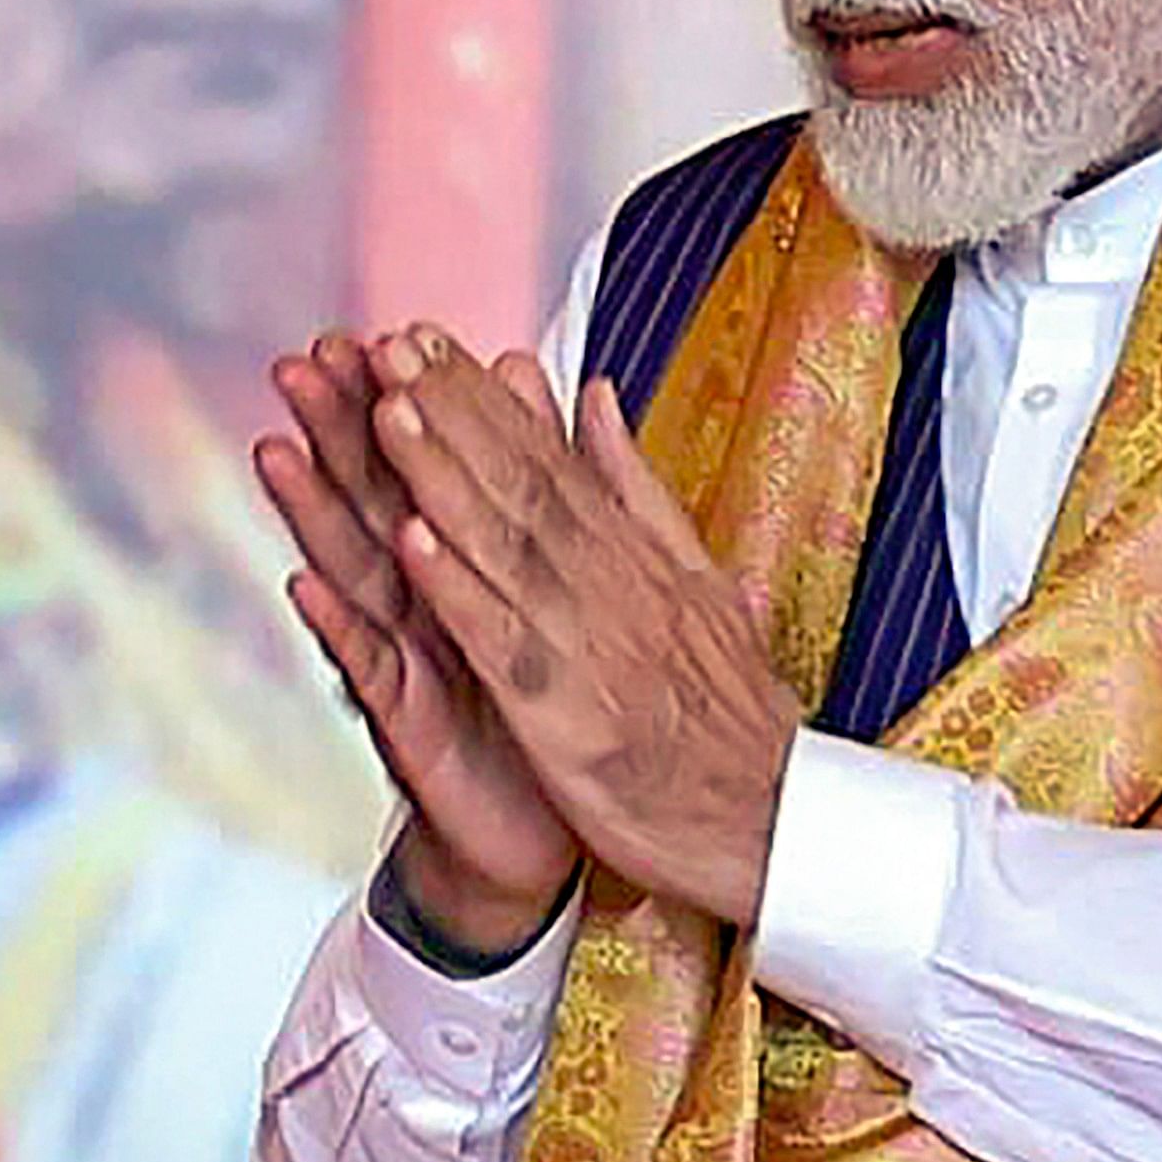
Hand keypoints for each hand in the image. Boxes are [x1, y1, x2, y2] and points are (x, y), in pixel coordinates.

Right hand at [258, 329, 578, 957]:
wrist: (535, 831)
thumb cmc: (529, 707)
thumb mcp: (536, 600)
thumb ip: (523, 506)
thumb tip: (525, 413)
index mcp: (458, 567)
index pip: (422, 471)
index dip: (397, 404)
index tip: (372, 332)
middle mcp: (418, 605)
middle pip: (373, 504)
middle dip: (335, 435)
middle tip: (297, 363)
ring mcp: (404, 663)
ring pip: (355, 574)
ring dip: (313, 514)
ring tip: (277, 450)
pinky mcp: (405, 727)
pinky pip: (369, 672)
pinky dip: (339, 628)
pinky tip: (306, 583)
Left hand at [371, 331, 801, 926]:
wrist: (772, 821)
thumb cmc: (724, 711)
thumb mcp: (696, 578)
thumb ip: (635, 488)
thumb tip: (597, 396)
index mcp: (632, 553)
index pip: (544, 457)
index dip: (478, 397)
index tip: (422, 340)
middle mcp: (608, 585)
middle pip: (518, 484)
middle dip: (449, 412)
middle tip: (389, 347)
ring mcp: (585, 646)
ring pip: (504, 548)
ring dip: (443, 478)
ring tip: (391, 413)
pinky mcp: (563, 715)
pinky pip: (502, 646)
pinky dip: (458, 594)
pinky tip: (411, 544)